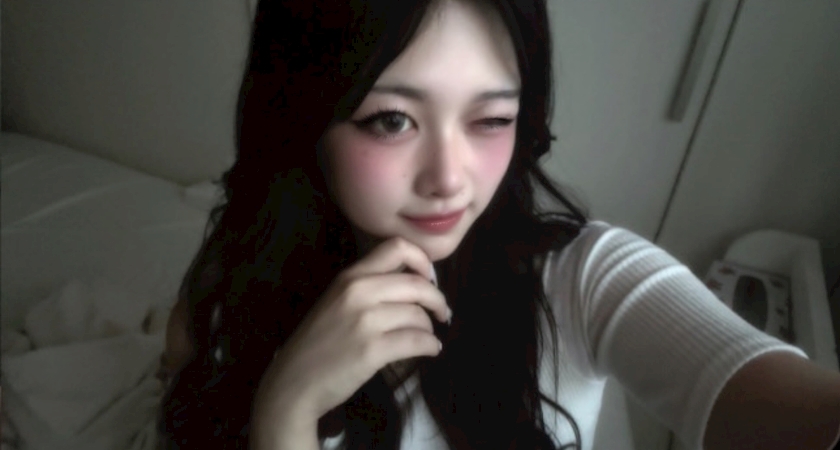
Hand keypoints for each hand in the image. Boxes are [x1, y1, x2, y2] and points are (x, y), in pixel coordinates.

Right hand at [253, 237, 449, 430]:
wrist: (294, 382)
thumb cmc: (319, 343)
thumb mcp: (337, 301)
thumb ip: (369, 287)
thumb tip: (414, 281)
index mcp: (351, 276)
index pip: (397, 247)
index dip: (423, 260)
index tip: (429, 279)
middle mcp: (359, 292)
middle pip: (417, 284)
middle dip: (437, 299)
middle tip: (442, 312)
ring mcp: (365, 321)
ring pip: (419, 315)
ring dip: (430, 328)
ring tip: (426, 337)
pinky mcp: (372, 350)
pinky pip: (418, 341)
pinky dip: (431, 346)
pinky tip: (430, 350)